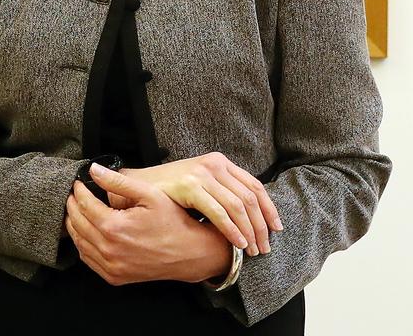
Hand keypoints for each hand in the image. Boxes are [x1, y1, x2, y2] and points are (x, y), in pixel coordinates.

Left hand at [65, 163, 232, 284]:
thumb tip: (95, 170)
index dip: (79, 191)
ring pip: (79, 243)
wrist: (190, 253)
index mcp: (114, 228)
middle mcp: (109, 250)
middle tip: (74, 194)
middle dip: (72, 206)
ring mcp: (111, 266)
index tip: (78, 182)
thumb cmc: (173, 221)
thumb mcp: (149, 194)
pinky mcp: (115, 276)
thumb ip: (118, 182)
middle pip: (77, 224)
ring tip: (76, 210)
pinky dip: (82, 244)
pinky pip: (88, 260)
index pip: (84, 205)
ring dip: (74, 225)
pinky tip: (85, 233)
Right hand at [118, 152, 281, 255]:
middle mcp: (214, 164)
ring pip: (238, 206)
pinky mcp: (190, 186)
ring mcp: (201, 174)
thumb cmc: (168, 191)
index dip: (269, 209)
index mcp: (220, 162)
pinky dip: (232, 230)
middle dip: (261, 225)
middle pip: (250, 197)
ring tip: (251, 250)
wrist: (136, 185)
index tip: (276, 228)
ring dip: (249, 231)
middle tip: (264, 247)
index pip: (254, 186)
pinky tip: (237, 243)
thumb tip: (250, 219)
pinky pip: (219, 212)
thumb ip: (222, 194)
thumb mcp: (200, 187)